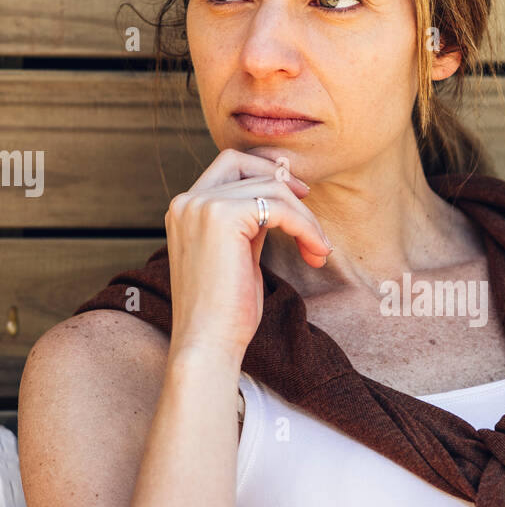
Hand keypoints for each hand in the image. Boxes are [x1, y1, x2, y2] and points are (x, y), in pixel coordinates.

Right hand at [165, 146, 332, 363]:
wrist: (208, 343)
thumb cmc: (226, 312)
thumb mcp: (237, 256)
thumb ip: (249, 226)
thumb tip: (279, 204)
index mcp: (185, 210)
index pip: (227, 167)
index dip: (264, 173)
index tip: (297, 197)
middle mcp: (186, 202)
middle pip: (243, 163)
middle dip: (282, 180)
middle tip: (310, 204)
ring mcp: (201, 206)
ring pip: (270, 187)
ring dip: (305, 217)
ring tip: (319, 249)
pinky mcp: (222, 216)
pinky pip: (279, 207)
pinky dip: (306, 226)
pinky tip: (315, 251)